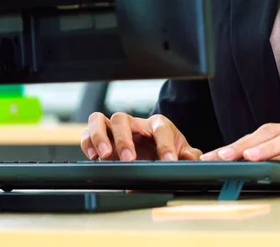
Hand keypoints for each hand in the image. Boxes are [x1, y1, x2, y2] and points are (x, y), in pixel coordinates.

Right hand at [81, 112, 202, 160]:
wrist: (154, 154)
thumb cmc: (166, 150)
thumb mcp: (182, 153)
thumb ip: (189, 155)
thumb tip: (192, 158)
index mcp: (157, 125)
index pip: (160, 129)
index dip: (165, 145)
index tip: (168, 160)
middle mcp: (134, 123)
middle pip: (123, 119)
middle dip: (124, 139)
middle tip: (129, 159)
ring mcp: (115, 129)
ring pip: (100, 120)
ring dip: (101, 136)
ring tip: (106, 155)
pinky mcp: (101, 137)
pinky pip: (87, 133)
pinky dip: (88, 143)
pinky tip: (94, 157)